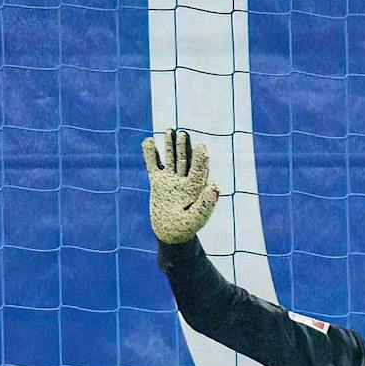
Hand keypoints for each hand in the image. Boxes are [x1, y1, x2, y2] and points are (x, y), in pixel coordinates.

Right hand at [142, 127, 218, 244]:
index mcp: (195, 188)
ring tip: (169, 130)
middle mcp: (184, 181)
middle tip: (183, 134)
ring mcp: (170, 181)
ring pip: (170, 159)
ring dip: (169, 146)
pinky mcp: (158, 183)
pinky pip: (153, 166)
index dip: (200, 158)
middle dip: (184, 147)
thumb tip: (215, 185)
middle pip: (184, 160)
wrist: (171, 235)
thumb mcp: (197, 217)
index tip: (201, 146)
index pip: (198, 169)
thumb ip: (206, 203)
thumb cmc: (185, 229)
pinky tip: (148, 141)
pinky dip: (150, 154)